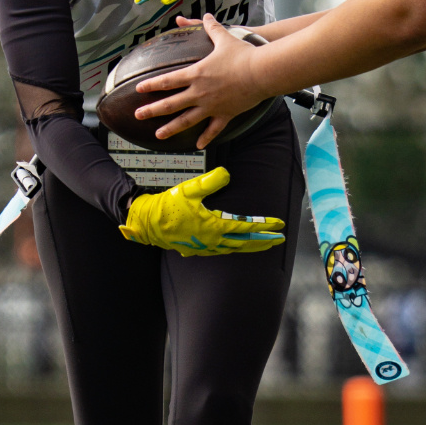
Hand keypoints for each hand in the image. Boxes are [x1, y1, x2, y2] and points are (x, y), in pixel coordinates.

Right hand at [119, 166, 283, 255]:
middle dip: (263, 241)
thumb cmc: (167, 206)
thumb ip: (211, 181)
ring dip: (250, 247)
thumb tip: (227, 173)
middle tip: (279, 239)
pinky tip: (235, 246)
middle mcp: (212, 241)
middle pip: (244, 243)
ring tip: (262, 244)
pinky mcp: (196, 250)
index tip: (279, 225)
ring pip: (233, 249)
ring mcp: (204, 248)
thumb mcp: (190, 189)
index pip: (246, 228)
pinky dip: (233, 248)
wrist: (146, 223)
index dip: (264, 226)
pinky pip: (221, 251)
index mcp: (213, 227)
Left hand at [135, 13, 272, 148]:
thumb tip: (206, 15)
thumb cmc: (243, 54)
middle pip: (171, 103)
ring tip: (159, 134)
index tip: (138, 89)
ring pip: (186, 120)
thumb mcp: (224, 38)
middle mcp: (199, 92)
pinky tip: (198, 145)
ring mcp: (211, 105)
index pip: (168, 80)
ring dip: (171, 128)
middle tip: (138, 115)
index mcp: (196, 74)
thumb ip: (212, 27)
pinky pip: (213, 129)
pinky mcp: (225, 114)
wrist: (261, 72)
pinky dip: (205, 137)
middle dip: (152, 110)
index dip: (151, 84)